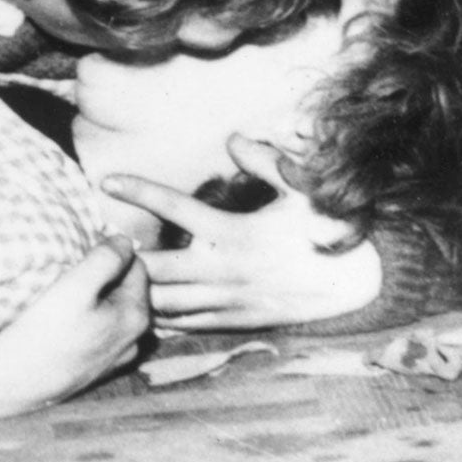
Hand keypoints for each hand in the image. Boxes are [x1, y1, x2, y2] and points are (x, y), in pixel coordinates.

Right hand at [0, 237, 148, 419]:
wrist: (14, 381)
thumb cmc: (44, 331)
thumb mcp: (75, 285)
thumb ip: (106, 259)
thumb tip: (125, 240)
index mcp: (137, 316)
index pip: (137, 265)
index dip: (111, 252)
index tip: (81, 251)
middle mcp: (134, 340)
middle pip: (127, 290)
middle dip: (105, 275)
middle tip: (70, 272)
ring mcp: (115, 359)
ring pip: (112, 313)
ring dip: (96, 299)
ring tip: (65, 296)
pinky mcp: (94, 371)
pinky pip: (100, 334)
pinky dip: (88, 322)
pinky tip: (64, 324)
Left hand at [102, 137, 381, 330]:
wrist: (357, 286)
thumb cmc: (325, 230)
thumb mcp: (302, 190)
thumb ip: (265, 162)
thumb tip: (233, 138)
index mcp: (232, 231)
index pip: (173, 206)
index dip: (137, 190)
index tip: (106, 179)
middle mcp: (223, 269)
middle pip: (153, 267)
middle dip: (124, 257)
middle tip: (104, 241)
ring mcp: (227, 300)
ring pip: (163, 301)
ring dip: (136, 287)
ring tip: (115, 273)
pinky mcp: (234, 322)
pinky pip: (185, 324)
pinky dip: (159, 315)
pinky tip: (142, 303)